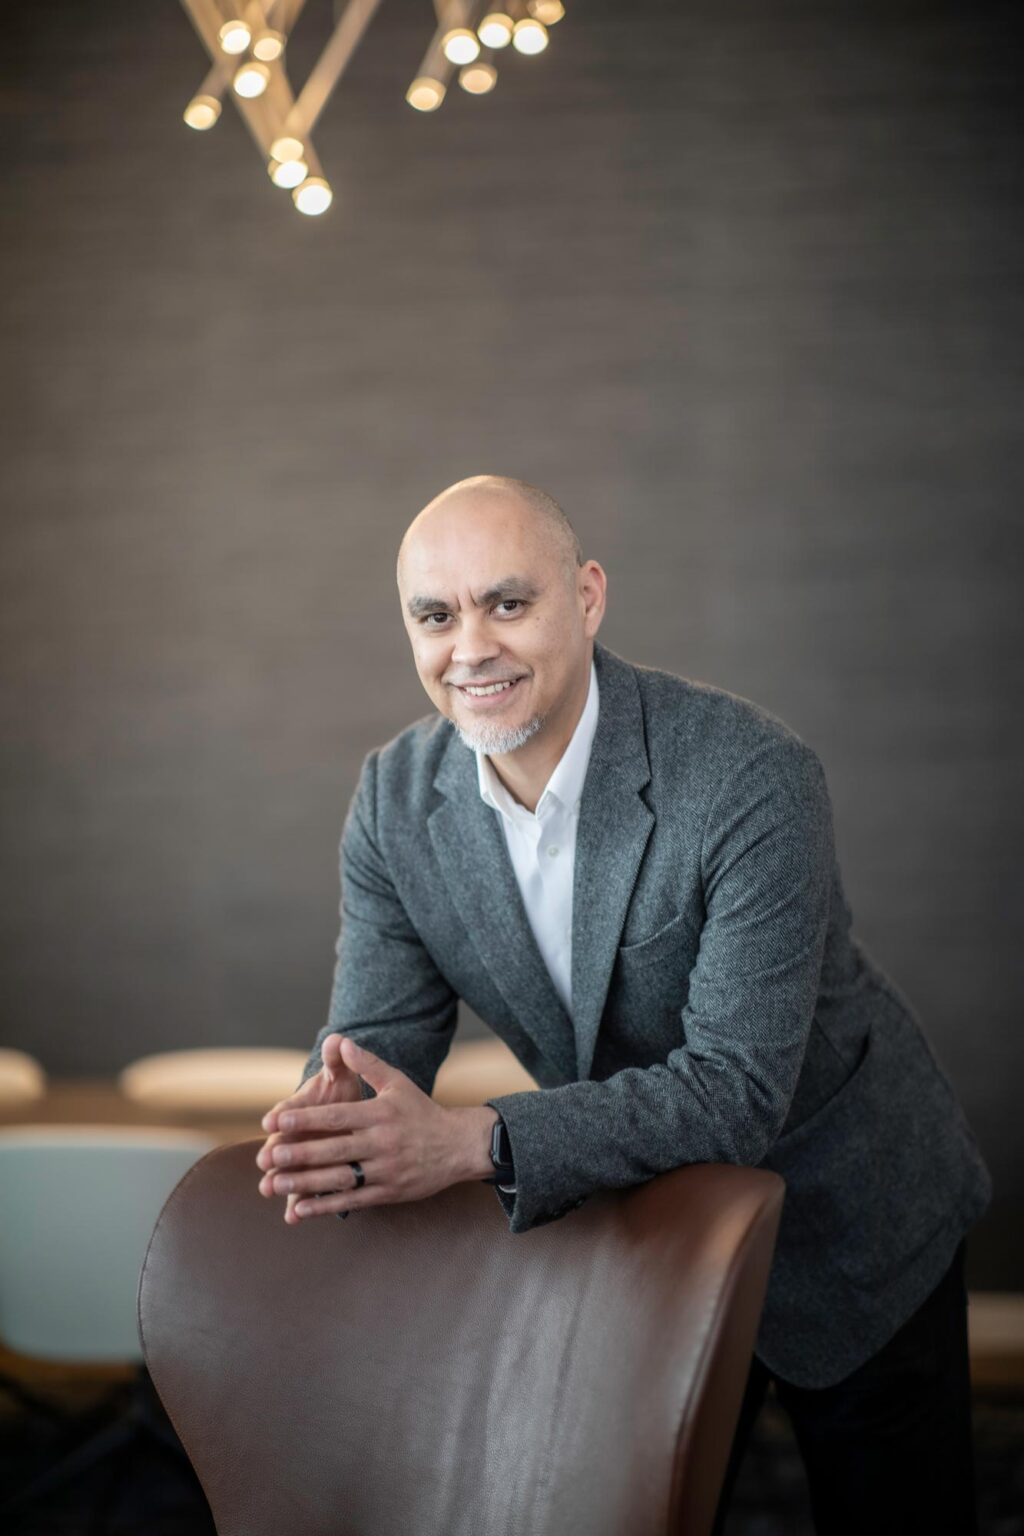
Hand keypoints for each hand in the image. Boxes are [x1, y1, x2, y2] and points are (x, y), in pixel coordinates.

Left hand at [256, 1035, 497, 1221]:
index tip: (276, 1121)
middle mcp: (381, 1143)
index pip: (336, 1117)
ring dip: (303, 1183)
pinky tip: (298, 1207)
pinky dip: (324, 1205)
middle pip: (333, 1150)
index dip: (304, 1119)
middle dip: (298, 1154)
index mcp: (380, 1114)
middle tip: (267, 1156)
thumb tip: (342, 1042)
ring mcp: (385, 1170)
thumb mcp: (397, 1083)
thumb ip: (368, 1065)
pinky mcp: (388, 1193)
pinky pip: (351, 1201)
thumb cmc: (422, 1111)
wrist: (459, 1146)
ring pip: (338, 1179)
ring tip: (272, 1184)